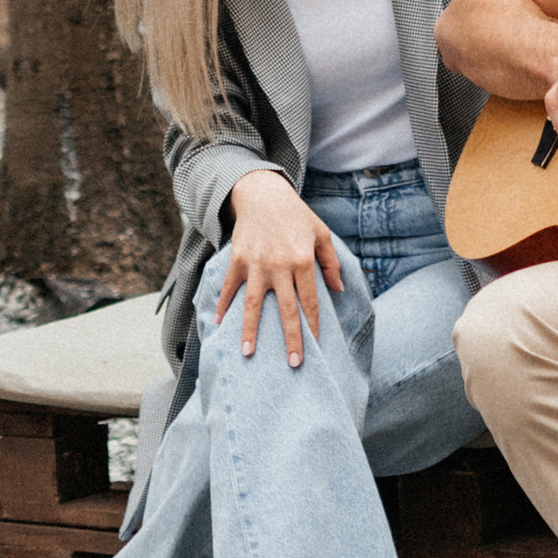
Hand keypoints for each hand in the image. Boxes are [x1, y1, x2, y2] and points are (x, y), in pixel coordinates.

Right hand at [216, 170, 343, 365]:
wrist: (264, 194)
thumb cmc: (296, 216)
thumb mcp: (321, 233)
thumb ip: (331, 262)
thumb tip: (338, 290)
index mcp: (303, 259)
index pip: (310, 300)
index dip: (314, 324)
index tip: (317, 346)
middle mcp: (280, 264)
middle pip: (286, 309)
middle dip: (291, 338)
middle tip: (294, 363)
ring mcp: (256, 263)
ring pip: (253, 303)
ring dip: (250, 330)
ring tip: (248, 353)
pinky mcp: (237, 259)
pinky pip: (229, 287)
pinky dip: (223, 305)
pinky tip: (219, 324)